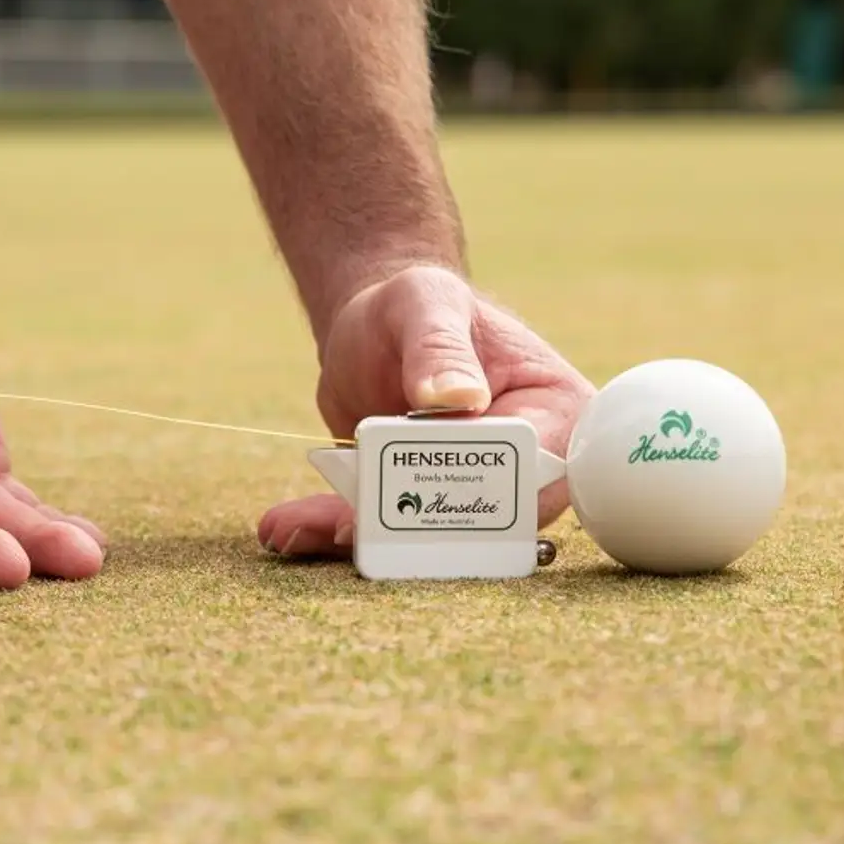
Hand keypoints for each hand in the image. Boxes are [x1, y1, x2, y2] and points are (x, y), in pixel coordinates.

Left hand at [257, 264, 594, 557]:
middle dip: (408, 531)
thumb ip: (439, 345)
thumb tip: (456, 397)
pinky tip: (285, 526)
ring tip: (288, 528)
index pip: (529, 473)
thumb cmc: (417, 305)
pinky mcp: (427, 510)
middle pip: (480, 522)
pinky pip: (387, 534)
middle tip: (340, 528)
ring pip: (427, 539)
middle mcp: (530, 468)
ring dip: (359, 539)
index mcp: (558, 415)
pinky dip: (336, 532)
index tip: (406, 489)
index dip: (471, 490)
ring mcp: (478, 497)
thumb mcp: (425, 305)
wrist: (379, 326)